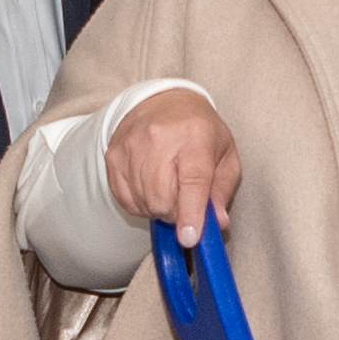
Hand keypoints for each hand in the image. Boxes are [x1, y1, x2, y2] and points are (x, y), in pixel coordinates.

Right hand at [106, 85, 240, 237]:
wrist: (163, 102)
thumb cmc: (200, 132)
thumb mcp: (225, 155)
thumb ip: (223, 190)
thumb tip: (218, 222)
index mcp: (195, 137)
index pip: (192, 180)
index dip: (190, 212)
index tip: (189, 238)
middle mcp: (159, 139)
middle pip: (163, 199)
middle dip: (177, 212)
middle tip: (185, 199)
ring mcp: (131, 147)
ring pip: (144, 203)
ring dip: (159, 207)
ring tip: (168, 186)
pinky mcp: (113, 156)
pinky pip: (126, 200)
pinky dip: (141, 202)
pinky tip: (150, 186)